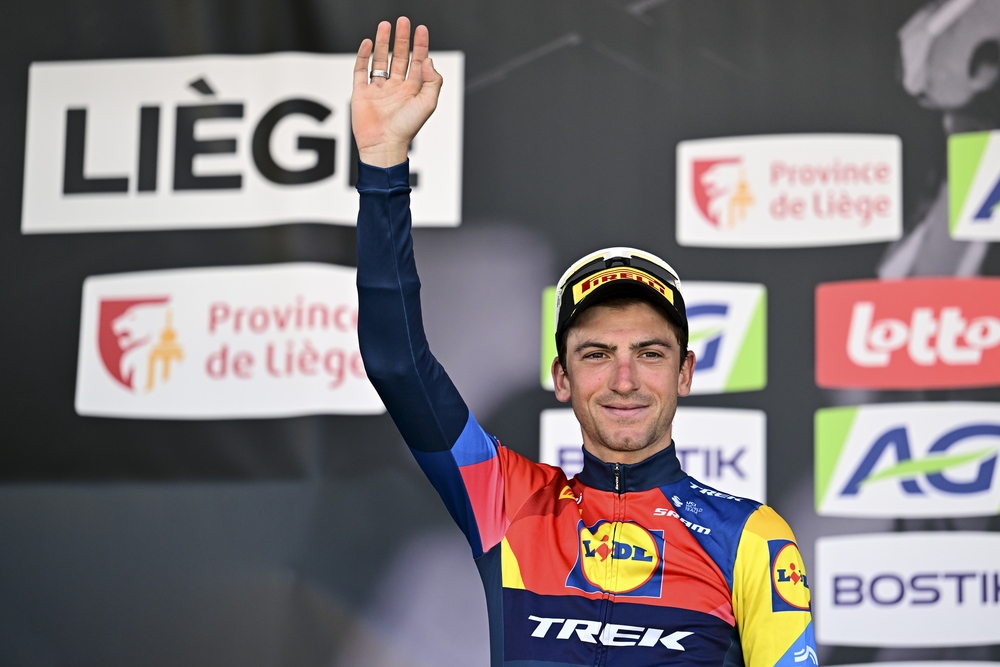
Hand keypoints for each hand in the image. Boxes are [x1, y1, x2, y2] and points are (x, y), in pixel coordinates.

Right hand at [352, 17, 442, 167]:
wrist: (383, 145)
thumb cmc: (406, 129)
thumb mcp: (428, 104)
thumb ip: (432, 81)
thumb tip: (427, 60)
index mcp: (413, 90)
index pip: (418, 62)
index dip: (420, 45)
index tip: (421, 29)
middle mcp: (396, 88)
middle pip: (400, 57)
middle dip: (402, 39)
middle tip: (403, 21)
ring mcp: (379, 90)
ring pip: (381, 60)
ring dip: (383, 43)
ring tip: (385, 26)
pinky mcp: (362, 93)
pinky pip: (362, 70)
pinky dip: (364, 56)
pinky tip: (368, 43)